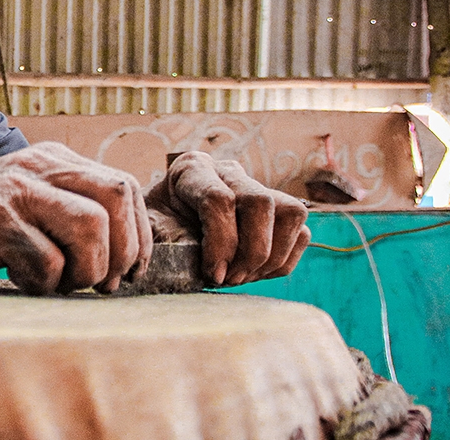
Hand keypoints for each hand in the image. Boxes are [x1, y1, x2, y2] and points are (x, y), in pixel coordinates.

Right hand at [0, 142, 152, 294]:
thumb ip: (65, 206)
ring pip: (91, 228)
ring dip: (87, 270)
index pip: (124, 186)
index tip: (131, 269)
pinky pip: (46, 260)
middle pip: (117, 199)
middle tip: (105, 284)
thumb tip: (122, 252)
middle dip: (124, 251)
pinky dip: (44, 283)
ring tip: (63, 284)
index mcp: (53, 160)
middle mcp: (39, 167)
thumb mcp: (25, 196)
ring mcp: (16, 191)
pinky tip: (22, 281)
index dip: (139, 234)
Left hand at [143, 151, 309, 285]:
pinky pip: (301, 233)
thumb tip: (174, 260)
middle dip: (250, 252)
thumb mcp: (148, 230)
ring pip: (291, 213)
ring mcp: (257, 187)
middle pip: (261, 202)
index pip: (220, 199)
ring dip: (271, 258)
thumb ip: (158, 236)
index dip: (221, 243)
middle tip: (229, 280)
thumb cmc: (156, 232)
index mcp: (192, 170)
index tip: (212, 275)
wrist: (166, 233)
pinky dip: (283, 262)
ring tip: (240, 278)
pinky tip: (253, 273)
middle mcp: (228, 172)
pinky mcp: (278, 210)